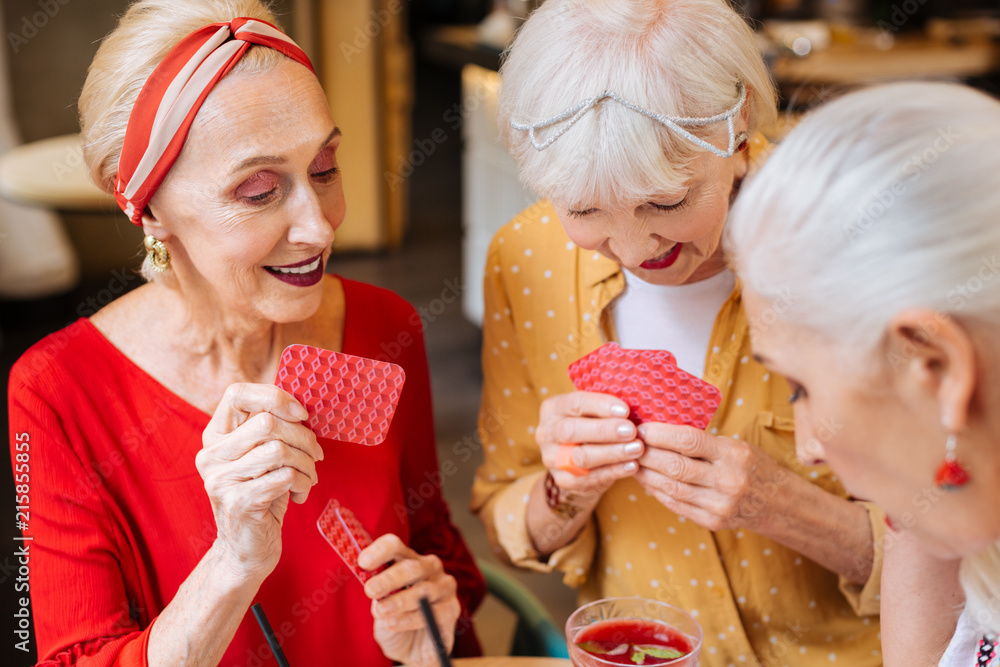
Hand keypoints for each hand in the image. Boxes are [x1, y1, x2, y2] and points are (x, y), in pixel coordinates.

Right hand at [197, 383, 321, 577]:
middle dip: (303, 437)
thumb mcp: (261, 458)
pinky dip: (302, 482)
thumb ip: (271, 431)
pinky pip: (284, 477)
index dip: (274, 396)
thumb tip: (301, 407)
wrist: (245, 550)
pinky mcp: (238, 503)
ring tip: (308, 477)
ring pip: (279, 450)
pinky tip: (300, 493)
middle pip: (267, 422)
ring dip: (306, 463)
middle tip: (315, 454)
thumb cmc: (261, 496)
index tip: (301, 414)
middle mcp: (211, 456)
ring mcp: (221, 480)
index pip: (236, 394)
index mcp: (215, 437)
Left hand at [361, 534, 460, 666]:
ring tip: (382, 611)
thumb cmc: (395, 620)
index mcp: (407, 559)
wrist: (411, 649)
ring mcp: (443, 586)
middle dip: (389, 578)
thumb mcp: (379, 607)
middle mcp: (428, 567)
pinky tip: (394, 623)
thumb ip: (378, 596)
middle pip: (411, 566)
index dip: (380, 551)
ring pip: (423, 589)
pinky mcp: (452, 607)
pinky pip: (433, 611)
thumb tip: (373, 590)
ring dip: (400, 600)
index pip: (395, 546)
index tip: (363, 562)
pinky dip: (411, 619)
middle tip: (371, 590)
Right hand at [535, 391, 643, 503]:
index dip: (600, 405)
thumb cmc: (592, 427)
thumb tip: (634, 401)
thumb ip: (606, 408)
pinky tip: (632, 466)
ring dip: (612, 452)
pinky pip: (588, 478)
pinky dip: (613, 471)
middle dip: (605, 430)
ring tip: (637, 449)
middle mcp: (546, 432)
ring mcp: (551, 458)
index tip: (625, 410)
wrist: (580, 460)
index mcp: (553, 408)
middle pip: (571, 431)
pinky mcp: (562, 480)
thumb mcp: (593, 412)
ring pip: (580, 456)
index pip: (574, 403)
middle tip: (631, 431)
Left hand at [634, 423, 785, 531]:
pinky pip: (676, 504)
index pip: (689, 440)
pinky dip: (657, 491)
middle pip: (675, 466)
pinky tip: (646, 480)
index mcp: (733, 454)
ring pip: (671, 487)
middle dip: (647, 454)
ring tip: (632, 461)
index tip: (642, 428)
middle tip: (629, 444)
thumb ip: (703, 441)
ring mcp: (719, 504)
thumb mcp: (735, 446)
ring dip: (646, 474)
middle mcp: (727, 480)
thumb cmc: (752, 466)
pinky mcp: (712, 521)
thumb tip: (660, 431)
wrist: (778, 503)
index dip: (661, 434)